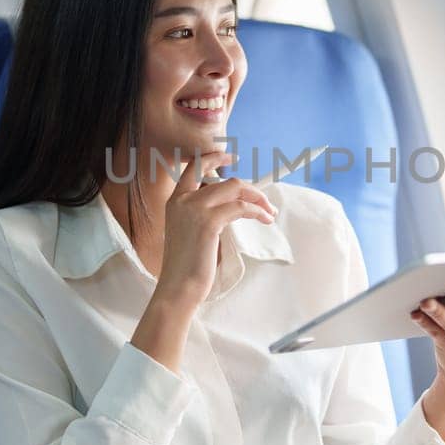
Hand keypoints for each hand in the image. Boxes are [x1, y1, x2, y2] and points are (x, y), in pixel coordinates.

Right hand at [153, 150, 277, 310]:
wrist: (178, 287)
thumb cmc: (187, 266)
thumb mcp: (190, 232)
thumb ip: (204, 213)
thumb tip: (233, 205)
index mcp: (175, 200)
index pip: (194, 167)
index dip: (214, 158)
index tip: (232, 157)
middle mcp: (182, 200)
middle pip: (226, 181)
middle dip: (251, 189)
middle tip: (265, 202)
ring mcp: (194, 209)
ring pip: (236, 189)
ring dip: (258, 199)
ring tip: (269, 212)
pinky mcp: (208, 222)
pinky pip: (241, 207)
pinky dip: (257, 211)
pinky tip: (265, 219)